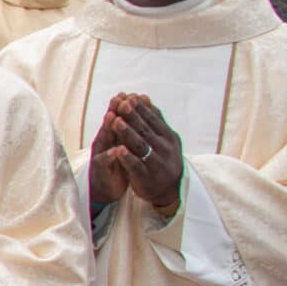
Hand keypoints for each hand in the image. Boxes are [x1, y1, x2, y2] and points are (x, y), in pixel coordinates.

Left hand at [91, 92, 182, 216]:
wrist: (170, 189)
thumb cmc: (163, 158)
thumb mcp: (163, 137)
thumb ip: (153, 119)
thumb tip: (143, 96)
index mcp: (167, 136)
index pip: (153, 120)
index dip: (141, 109)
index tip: (129, 97)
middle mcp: (163, 148)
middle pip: (146, 130)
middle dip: (133, 117)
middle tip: (123, 104)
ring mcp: (155, 162)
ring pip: (140, 146)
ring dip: (128, 133)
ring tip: (117, 122)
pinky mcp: (146, 176)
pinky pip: (136, 166)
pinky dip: (127, 158)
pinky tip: (118, 150)